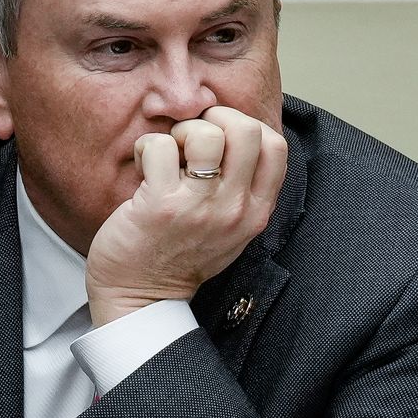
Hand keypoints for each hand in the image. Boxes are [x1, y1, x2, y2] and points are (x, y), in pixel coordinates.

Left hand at [83, 106, 287, 326]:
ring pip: (206, 133)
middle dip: (215, 120)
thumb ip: (241, 189)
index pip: (276, 146)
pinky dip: (148, 146)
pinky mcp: (162, 205)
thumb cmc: (180, 255)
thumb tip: (233, 132)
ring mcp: (199, 207)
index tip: (221, 138)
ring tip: (169, 153)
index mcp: (255, 212)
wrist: (142, 298)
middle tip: (192, 139)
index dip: (246, 126)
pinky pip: (161, 146)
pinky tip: (144, 165)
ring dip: (181, 132)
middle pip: (247, 129)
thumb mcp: (230, 228)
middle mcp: (234, 209)